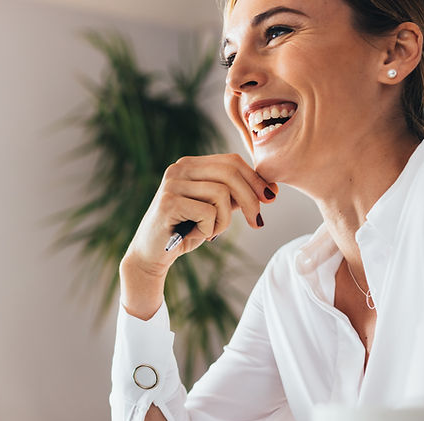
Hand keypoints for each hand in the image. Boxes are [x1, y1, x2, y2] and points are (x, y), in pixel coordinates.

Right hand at [120, 154, 274, 318]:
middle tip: (257, 222)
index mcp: (190, 165)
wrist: (151, 255)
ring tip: (211, 232)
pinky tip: (196, 235)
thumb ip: (234, 196)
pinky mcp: (169, 202)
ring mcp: (172, 183)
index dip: (255, 179)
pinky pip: (208, 212)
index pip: (231, 161)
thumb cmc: (184, 231)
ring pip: (222, 194)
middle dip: (251, 198)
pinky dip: (209, 229)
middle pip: (230, 173)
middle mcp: (179, 168)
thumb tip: (269, 189)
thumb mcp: (214, 210)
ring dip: (224, 220)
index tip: (271, 198)